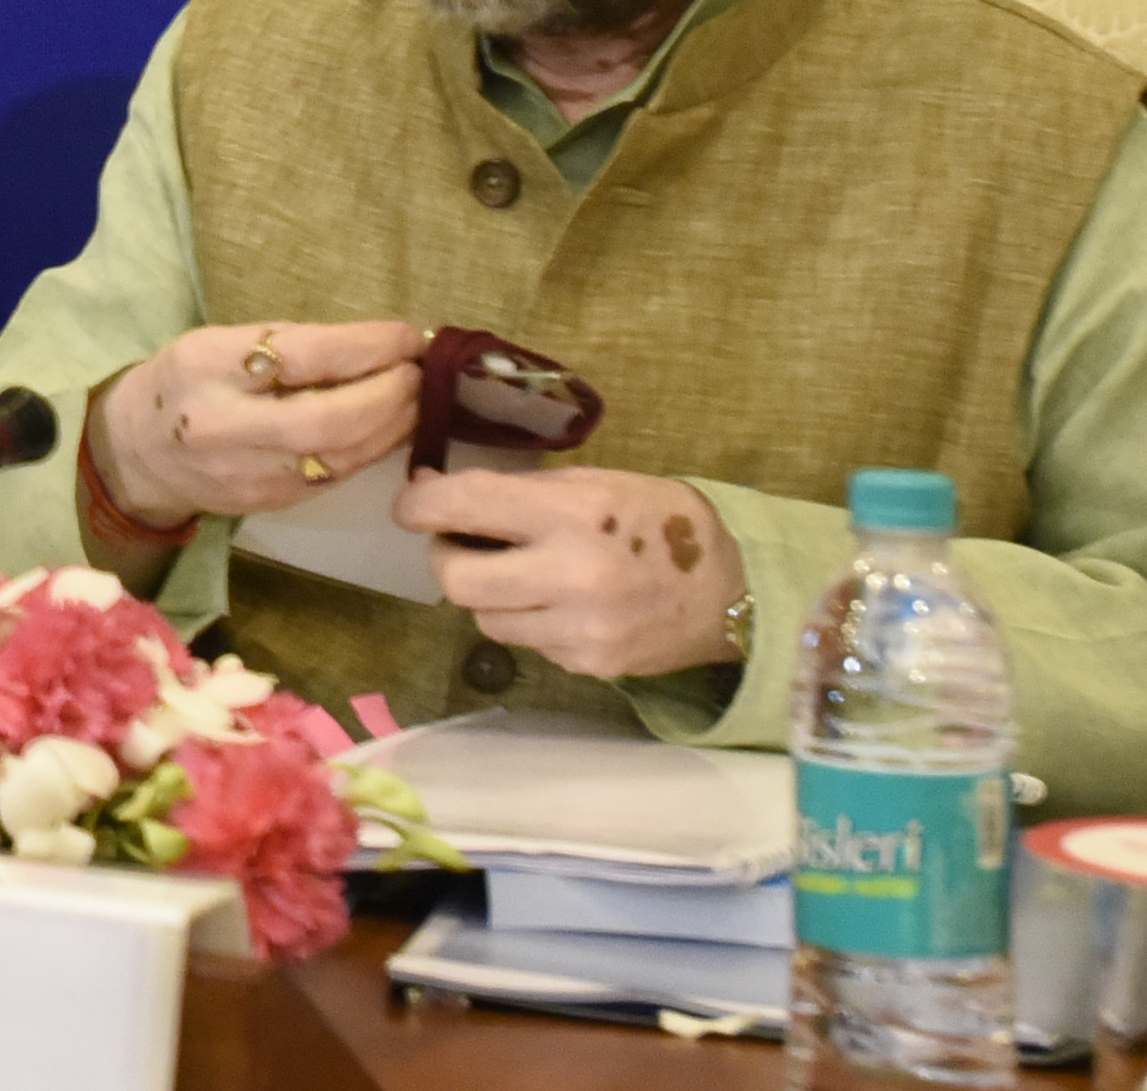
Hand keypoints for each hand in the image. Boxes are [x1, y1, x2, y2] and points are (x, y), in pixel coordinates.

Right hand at [91, 319, 422, 528]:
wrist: (138, 454)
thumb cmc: (187, 382)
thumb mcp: (218, 343)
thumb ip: (285, 344)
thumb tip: (374, 343)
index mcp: (208, 368)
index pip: (299, 356)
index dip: (363, 346)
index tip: (404, 334)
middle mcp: (226, 426)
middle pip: (326, 419)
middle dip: (388, 394)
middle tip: (420, 371)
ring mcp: (249, 474)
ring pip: (340, 457)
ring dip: (393, 425)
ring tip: (417, 396)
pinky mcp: (270, 503)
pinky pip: (335, 476)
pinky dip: (373, 449)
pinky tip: (392, 427)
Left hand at [400, 463, 746, 679]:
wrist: (733, 592)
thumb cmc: (660, 521)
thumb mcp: (598, 482)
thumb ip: (523, 491)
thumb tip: (439, 492)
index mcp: (573, 512)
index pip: (462, 505)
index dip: (420, 503)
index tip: (412, 502)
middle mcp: (572, 573)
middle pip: (455, 579)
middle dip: (445, 556)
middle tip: (460, 542)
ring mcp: (580, 628)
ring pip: (483, 617)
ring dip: (486, 594)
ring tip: (519, 572)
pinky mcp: (588, 664)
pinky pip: (526, 643)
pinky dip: (527, 621)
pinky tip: (559, 603)